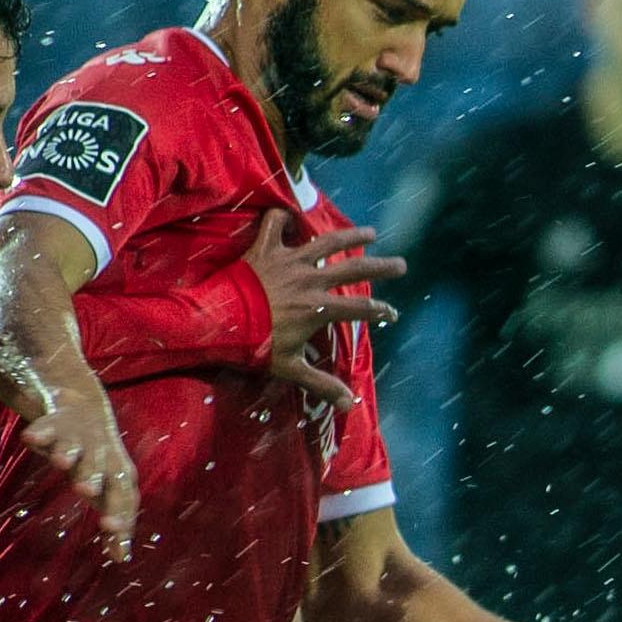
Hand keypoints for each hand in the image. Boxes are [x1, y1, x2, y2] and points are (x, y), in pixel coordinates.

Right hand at [15, 373, 139, 559]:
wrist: (83, 403)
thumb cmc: (98, 459)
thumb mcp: (107, 488)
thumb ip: (114, 520)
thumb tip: (120, 558)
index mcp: (116, 473)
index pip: (123, 493)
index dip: (119, 508)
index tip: (112, 531)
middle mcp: (101, 454)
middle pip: (100, 466)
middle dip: (94, 477)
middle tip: (88, 492)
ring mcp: (80, 435)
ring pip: (76, 443)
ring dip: (70, 452)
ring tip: (62, 462)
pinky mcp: (57, 418)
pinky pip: (49, 425)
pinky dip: (42, 431)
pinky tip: (31, 438)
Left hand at [245, 212, 399, 404]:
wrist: (219, 322)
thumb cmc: (256, 346)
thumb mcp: (291, 367)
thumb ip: (321, 383)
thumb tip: (348, 406)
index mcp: (320, 307)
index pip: (360, 308)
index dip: (380, 311)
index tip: (393, 314)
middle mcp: (311, 280)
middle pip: (354, 269)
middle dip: (381, 267)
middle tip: (401, 265)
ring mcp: (289, 261)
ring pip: (326, 241)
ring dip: (350, 235)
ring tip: (370, 233)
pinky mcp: (266, 249)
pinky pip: (274, 224)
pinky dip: (281, 217)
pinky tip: (290, 215)